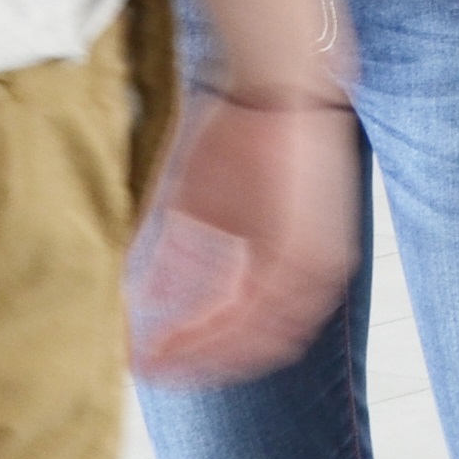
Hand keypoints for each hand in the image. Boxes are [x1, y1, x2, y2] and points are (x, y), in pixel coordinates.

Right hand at [128, 91, 358, 386]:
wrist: (276, 85)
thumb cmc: (241, 134)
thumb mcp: (201, 208)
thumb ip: (179, 257)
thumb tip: (144, 296)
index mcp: (287, 264)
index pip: (245, 328)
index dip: (197, 352)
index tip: (153, 363)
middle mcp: (308, 271)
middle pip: (256, 344)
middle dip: (200, 364)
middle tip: (154, 373)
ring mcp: (314, 262)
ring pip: (262, 336)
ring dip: (206, 355)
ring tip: (162, 363)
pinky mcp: (309, 247)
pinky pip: (266, 308)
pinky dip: (222, 330)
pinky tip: (184, 339)